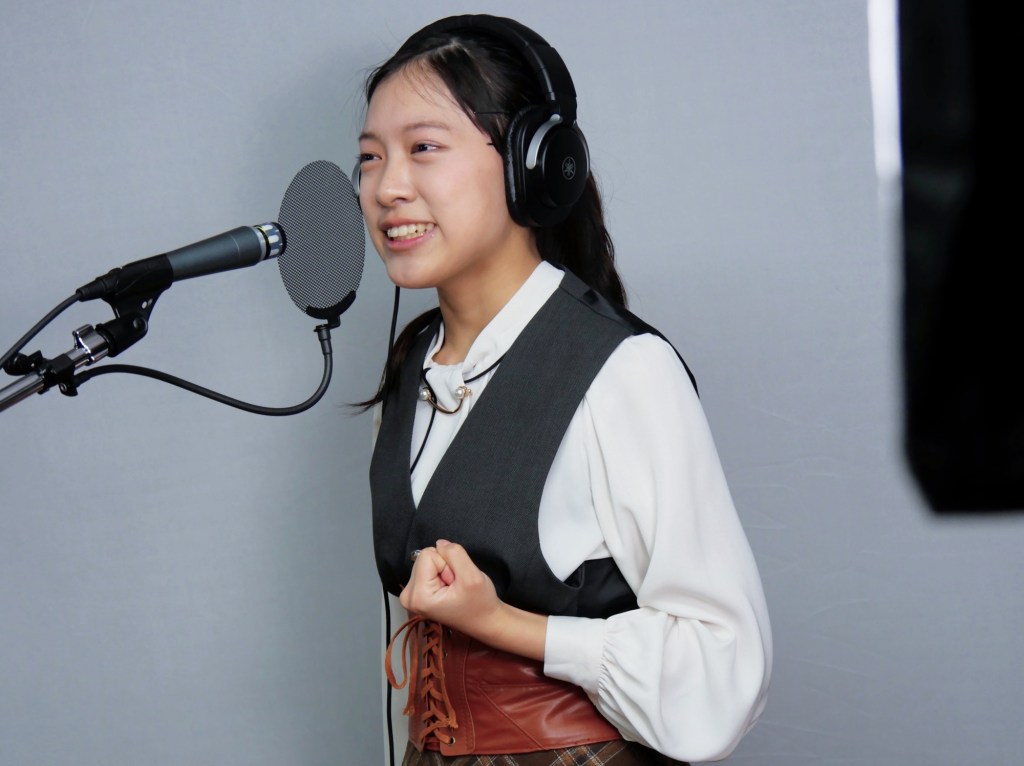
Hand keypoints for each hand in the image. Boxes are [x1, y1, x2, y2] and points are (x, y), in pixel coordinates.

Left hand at [399, 540, 546, 660]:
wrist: (485, 621)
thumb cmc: (480, 604)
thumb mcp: (472, 575)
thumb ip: (454, 553)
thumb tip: (440, 543)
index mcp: (418, 596)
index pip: (427, 555)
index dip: (447, 563)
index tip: (456, 581)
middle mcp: (409, 596)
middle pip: (424, 558)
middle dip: (444, 567)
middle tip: (456, 585)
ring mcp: (411, 595)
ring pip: (427, 562)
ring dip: (444, 570)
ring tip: (454, 588)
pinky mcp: (417, 593)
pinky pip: (428, 568)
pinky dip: (442, 574)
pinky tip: (450, 589)